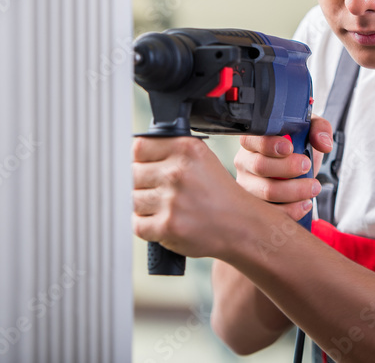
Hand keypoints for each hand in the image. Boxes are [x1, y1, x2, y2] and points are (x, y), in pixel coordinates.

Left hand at [133, 135, 258, 259]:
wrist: (240, 225)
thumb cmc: (219, 194)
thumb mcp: (201, 158)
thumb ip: (171, 151)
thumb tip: (137, 153)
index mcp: (186, 148)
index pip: (139, 147)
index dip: (142, 159)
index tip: (149, 166)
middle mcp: (178, 172)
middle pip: (134, 174)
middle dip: (145, 184)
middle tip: (164, 191)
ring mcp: (172, 200)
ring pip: (134, 199)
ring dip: (146, 206)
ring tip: (168, 208)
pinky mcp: (167, 226)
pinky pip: (138, 224)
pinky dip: (147, 226)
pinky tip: (165, 221)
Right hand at [233, 116, 333, 220]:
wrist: (297, 167)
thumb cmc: (296, 146)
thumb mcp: (309, 129)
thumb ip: (318, 128)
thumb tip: (323, 143)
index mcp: (253, 140)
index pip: (252, 140)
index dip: (270, 144)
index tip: (289, 147)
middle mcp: (245, 161)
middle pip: (260, 166)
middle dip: (288, 168)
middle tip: (307, 165)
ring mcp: (248, 184)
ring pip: (267, 191)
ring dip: (295, 191)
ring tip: (313, 187)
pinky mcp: (256, 204)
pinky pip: (272, 212)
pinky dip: (292, 210)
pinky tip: (305, 203)